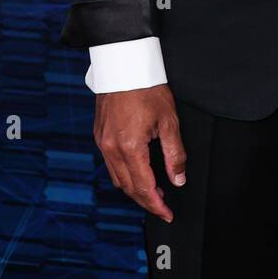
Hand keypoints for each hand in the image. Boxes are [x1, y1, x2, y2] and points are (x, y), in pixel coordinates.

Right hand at [94, 85, 185, 223]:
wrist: (124, 64)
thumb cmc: (148, 87)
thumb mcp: (169, 121)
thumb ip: (175, 153)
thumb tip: (178, 179)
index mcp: (130, 147)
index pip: (144, 187)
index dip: (157, 205)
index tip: (167, 214)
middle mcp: (111, 149)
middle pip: (128, 188)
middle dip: (146, 201)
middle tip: (163, 207)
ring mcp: (102, 142)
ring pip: (117, 178)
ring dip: (135, 189)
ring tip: (154, 191)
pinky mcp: (99, 136)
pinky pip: (110, 165)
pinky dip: (124, 174)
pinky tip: (138, 172)